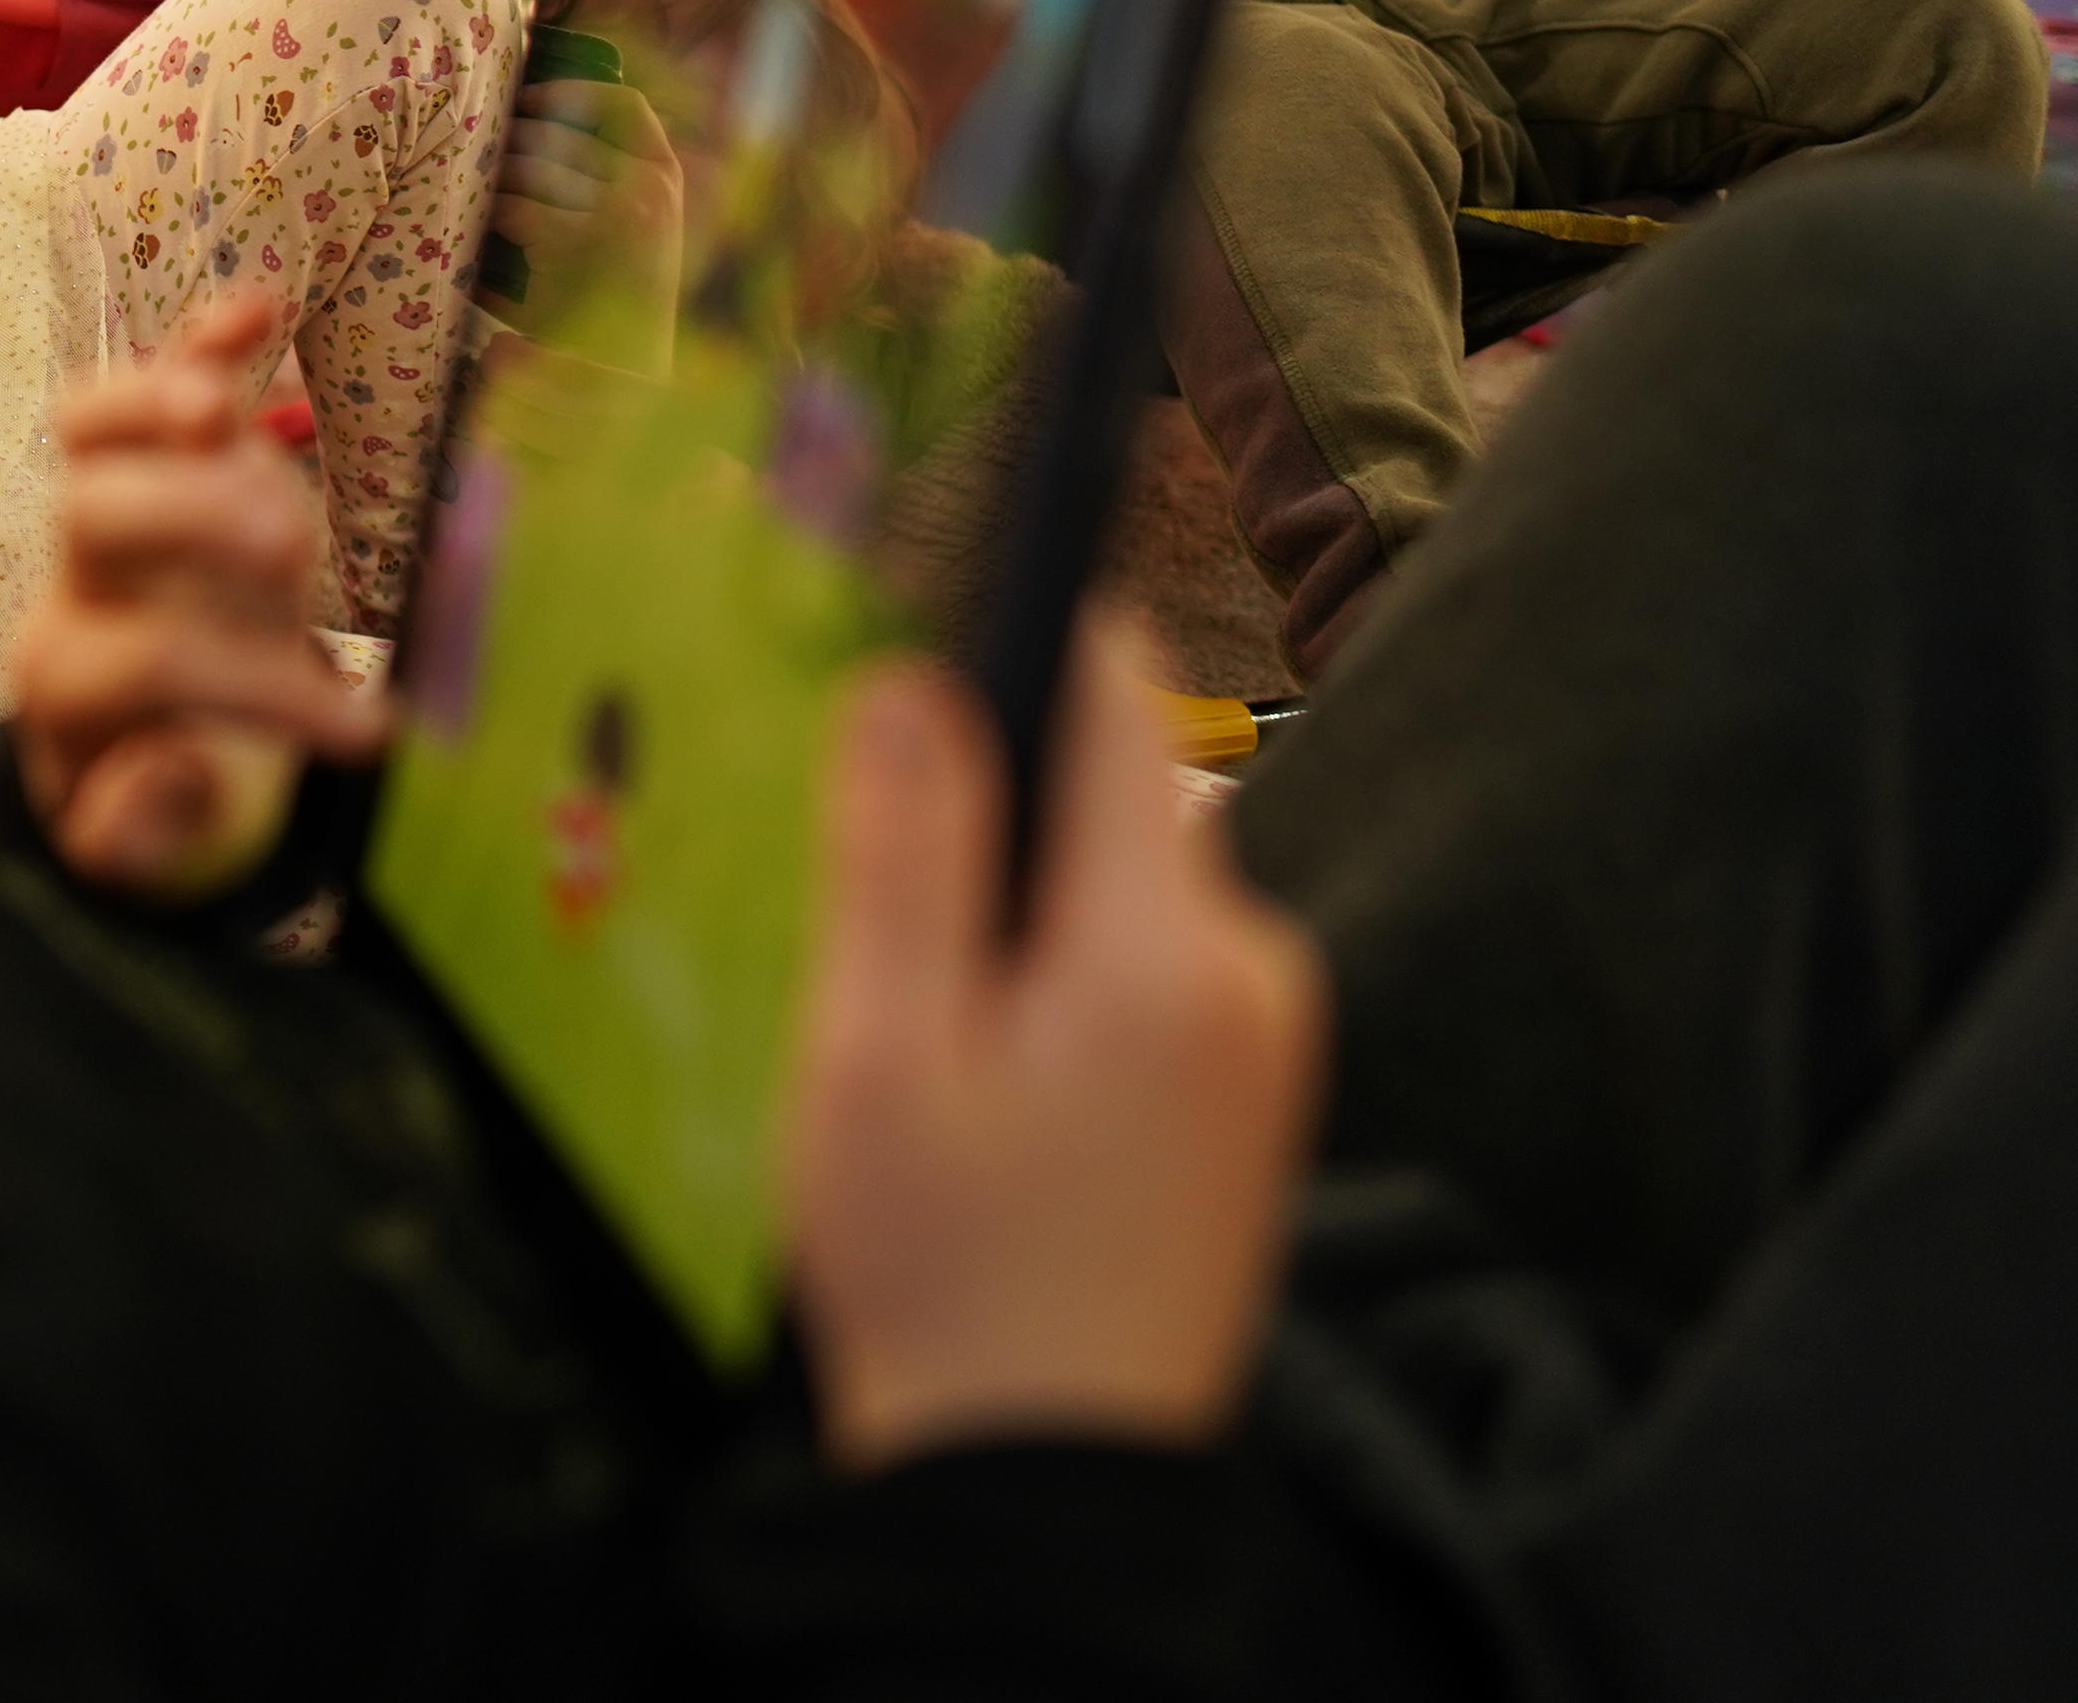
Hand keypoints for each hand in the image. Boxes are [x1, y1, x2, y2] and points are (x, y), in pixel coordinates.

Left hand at [11, 293, 384, 905]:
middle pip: (93, 516)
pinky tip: (260, 306)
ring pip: (100, 430)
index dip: (264, 691)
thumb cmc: (154, 790)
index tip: (370, 735)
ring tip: (221, 413)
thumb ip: (143, 828)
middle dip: (186, 518)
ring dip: (159, 404)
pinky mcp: (160, 459)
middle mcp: (80, 581)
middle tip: (290, 551)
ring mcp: (117, 506)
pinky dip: (202, 339)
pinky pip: (160, 382)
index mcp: (69, 678)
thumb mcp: (142, 847)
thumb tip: (177, 770)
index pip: (153, 663)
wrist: (135, 739)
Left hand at [492, 73, 686, 373]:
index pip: (625, 105)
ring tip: (476, 195)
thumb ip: (606, 180)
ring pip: (526, 170)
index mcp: (668, 176)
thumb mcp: (634, 230)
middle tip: (482, 154)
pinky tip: (476, 234)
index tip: (530, 97)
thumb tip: (538, 118)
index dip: (571, 90)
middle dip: (512, 142)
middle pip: (558, 134)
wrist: (625, 373)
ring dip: (494, 182)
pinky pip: (511, 209)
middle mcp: (648, 188)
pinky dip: (488, 218)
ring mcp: (614, 213)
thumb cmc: (618, 300)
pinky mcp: (571, 243)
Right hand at [784, 621, 1326, 1470]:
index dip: (1010, 653)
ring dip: (1023, 927)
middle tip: (894, 974)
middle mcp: (1253, 973)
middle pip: (1111, 799)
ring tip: (943, 1063)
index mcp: (1162, 951)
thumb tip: (909, 678)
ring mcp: (1272, 1041)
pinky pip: (1151, 970)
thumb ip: (902, 857)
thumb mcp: (876, 1059)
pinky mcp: (1257, 1096)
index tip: (917, 681)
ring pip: (1122, 889)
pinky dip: (1064, 994)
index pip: (1112, 700)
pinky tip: (1000, 1108)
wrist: (1051, 1495)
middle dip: (991, 836)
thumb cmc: (946, 1282)